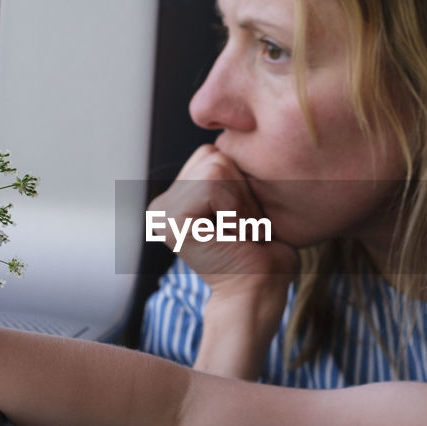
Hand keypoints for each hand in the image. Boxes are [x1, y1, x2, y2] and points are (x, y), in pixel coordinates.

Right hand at [154, 145, 297, 379]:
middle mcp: (162, 204)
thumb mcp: (246, 203)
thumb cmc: (264, 254)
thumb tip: (238, 133)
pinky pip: (212, 183)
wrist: (260, 292)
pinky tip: (232, 235)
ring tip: (239, 232)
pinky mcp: (171, 220)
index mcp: (177, 199)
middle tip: (242, 229)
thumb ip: (233, 173)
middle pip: (213, 154)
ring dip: (240, 201)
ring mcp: (161, 212)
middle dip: (241, 190)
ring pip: (215, 166)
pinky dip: (234, 207)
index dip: (241, 183)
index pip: (213, 153)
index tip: (244, 222)